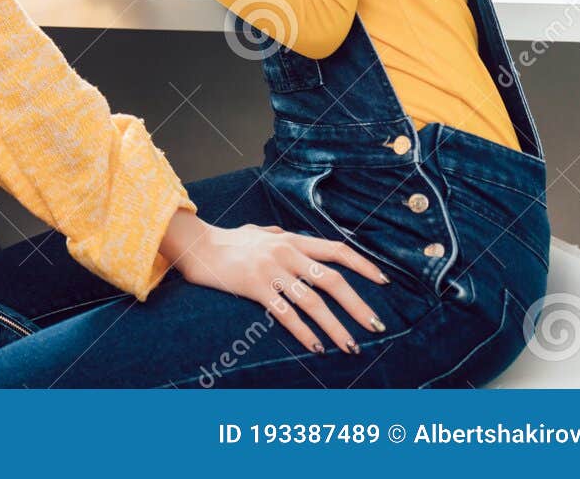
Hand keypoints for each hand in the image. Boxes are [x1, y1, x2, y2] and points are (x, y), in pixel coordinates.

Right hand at [158, 211, 390, 353]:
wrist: (195, 245)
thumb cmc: (226, 240)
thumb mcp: (256, 231)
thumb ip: (275, 233)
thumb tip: (288, 233)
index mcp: (290, 239)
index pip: (336, 250)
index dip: (363, 265)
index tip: (384, 281)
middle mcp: (285, 252)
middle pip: (332, 280)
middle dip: (357, 305)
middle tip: (376, 325)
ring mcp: (270, 270)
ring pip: (312, 302)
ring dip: (335, 327)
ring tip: (350, 346)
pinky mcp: (254, 287)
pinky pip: (285, 314)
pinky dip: (303, 332)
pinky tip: (316, 347)